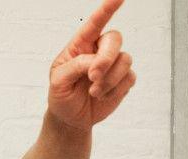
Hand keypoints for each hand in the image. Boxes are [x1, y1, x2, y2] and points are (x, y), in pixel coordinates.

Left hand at [48, 0, 135, 129]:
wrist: (71, 118)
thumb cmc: (61, 95)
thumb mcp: (58, 81)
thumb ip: (75, 66)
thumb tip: (95, 61)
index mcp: (80, 45)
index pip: (95, 23)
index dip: (107, 9)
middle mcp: (99, 50)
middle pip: (115, 39)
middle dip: (106, 58)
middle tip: (93, 77)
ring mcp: (113, 64)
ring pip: (125, 60)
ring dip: (109, 79)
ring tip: (93, 92)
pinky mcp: (123, 79)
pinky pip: (129, 77)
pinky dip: (115, 90)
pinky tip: (102, 96)